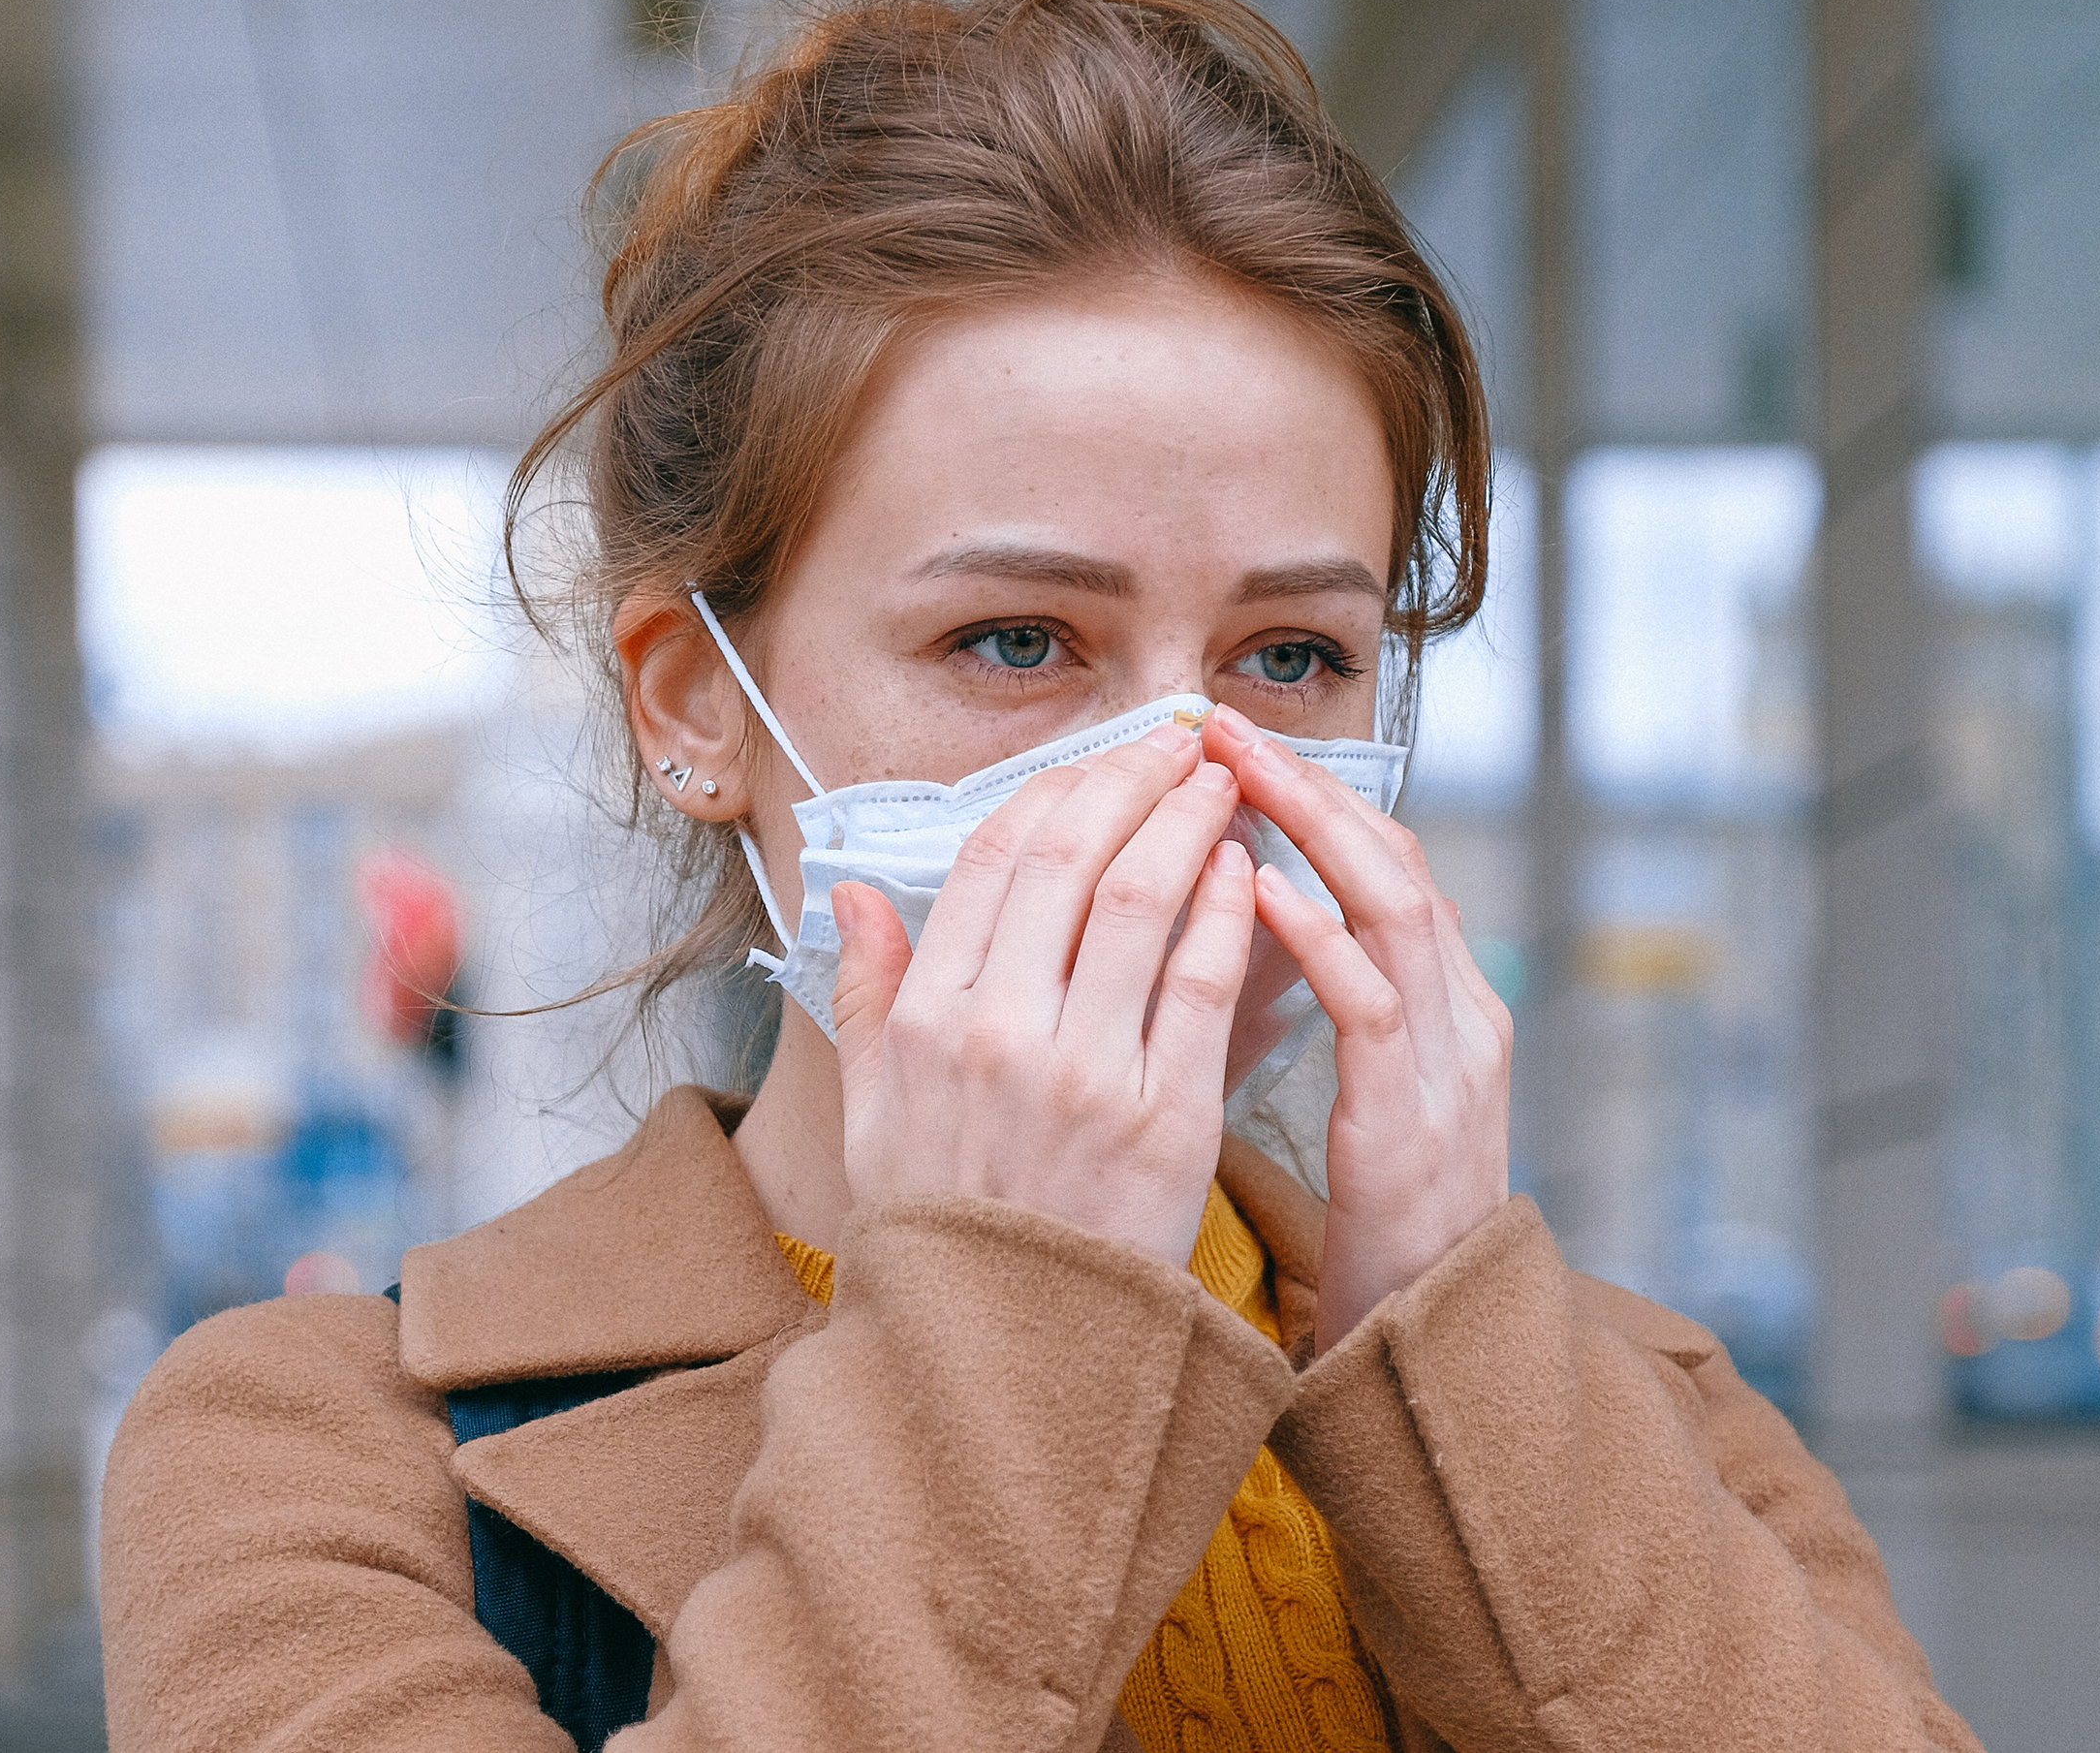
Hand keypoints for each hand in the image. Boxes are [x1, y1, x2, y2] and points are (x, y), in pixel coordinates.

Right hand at [827, 721, 1255, 1266]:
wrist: (1001, 1356)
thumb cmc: (942, 1228)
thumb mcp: (870, 1111)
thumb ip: (863, 993)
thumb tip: (852, 894)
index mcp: (925, 1017)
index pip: (992, 857)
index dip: (1058, 788)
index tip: (1103, 758)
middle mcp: (996, 1030)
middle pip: (1072, 856)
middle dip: (1133, 778)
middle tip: (1180, 742)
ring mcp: (1082, 1073)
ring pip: (1143, 899)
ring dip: (1190, 822)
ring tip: (1224, 787)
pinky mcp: (1163, 1119)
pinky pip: (1202, 985)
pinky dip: (1228, 912)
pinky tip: (1247, 873)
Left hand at [1203, 703, 1511, 1340]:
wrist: (1433, 1346)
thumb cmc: (1377, 1218)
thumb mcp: (1361, 1092)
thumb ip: (1331, 1006)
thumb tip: (1250, 916)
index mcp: (1441, 1004)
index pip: (1379, 861)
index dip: (1310, 793)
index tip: (1229, 738)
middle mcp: (1459, 1015)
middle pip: (1391, 860)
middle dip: (1307, 785)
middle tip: (1222, 722)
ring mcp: (1448, 1065)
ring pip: (1394, 910)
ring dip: (1313, 833)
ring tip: (1238, 771)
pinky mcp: (1415, 1122)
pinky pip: (1372, 1009)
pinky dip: (1318, 941)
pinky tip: (1260, 896)